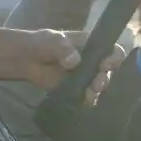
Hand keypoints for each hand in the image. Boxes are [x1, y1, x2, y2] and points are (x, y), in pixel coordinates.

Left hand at [9, 29, 123, 104]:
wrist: (25, 59)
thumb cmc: (41, 43)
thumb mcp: (53, 40)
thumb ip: (64, 48)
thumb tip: (73, 61)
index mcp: (90, 45)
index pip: (111, 50)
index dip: (114, 57)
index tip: (107, 63)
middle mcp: (91, 61)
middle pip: (108, 70)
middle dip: (105, 77)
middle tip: (97, 83)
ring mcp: (83, 75)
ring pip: (99, 84)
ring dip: (97, 89)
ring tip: (90, 92)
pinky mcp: (75, 88)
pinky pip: (87, 95)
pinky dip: (88, 99)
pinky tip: (84, 99)